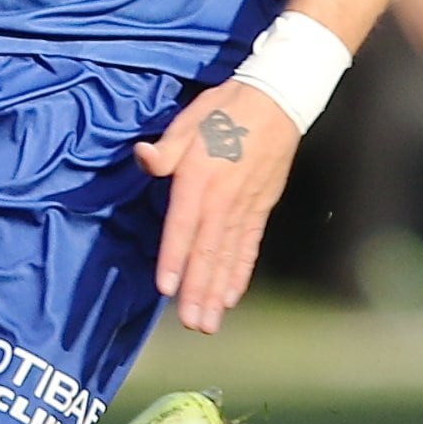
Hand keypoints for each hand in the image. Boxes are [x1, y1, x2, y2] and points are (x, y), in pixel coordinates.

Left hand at [135, 82, 299, 334]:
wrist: (279, 99)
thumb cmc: (227, 108)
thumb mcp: (189, 119)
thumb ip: (167, 148)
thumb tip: (143, 159)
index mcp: (200, 177)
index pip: (183, 226)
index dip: (174, 258)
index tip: (167, 288)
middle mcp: (223, 199)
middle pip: (208, 251)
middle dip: (199, 290)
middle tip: (192, 323)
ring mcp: (246, 206)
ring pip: (229, 255)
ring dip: (218, 290)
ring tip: (210, 321)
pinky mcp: (261, 207)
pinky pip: (250, 245)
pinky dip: (240, 271)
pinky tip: (232, 295)